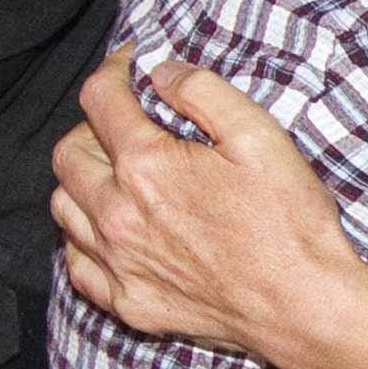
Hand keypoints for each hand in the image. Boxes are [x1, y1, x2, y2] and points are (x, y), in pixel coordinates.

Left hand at [48, 52, 366, 368]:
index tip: (129, 63)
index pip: (99, 100)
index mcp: (145, 166)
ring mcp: (119, 264)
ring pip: (64, 208)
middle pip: (68, 153)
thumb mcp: (258, 134)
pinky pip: (77, 265)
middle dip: (91, 124)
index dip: (113, 69)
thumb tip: (161, 74)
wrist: (304, 305)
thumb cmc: (289, 221)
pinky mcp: (129, 303)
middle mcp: (117, 215)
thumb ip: (203, 92)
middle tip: (126, 120)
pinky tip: (111, 230)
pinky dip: (83, 239)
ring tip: (115, 172)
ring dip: (82, 180)